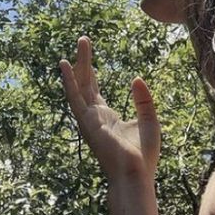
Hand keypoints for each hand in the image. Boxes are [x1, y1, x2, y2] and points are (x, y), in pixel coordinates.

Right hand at [59, 35, 160, 183]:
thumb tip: (136, 78)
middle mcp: (94, 116)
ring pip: (81, 85)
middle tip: (83, 40)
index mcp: (106, 117)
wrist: (136, 175)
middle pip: (86, 83)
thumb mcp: (149, 120)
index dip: (91, 74)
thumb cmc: (143, 155)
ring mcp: (89, 119)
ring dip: (79, 64)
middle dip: (84, 62)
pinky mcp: (88, 122)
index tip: (87, 59)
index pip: (94, 91)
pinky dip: (69, 81)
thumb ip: (143, 100)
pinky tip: (65, 65)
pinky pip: (76, 98)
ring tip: (81, 42)